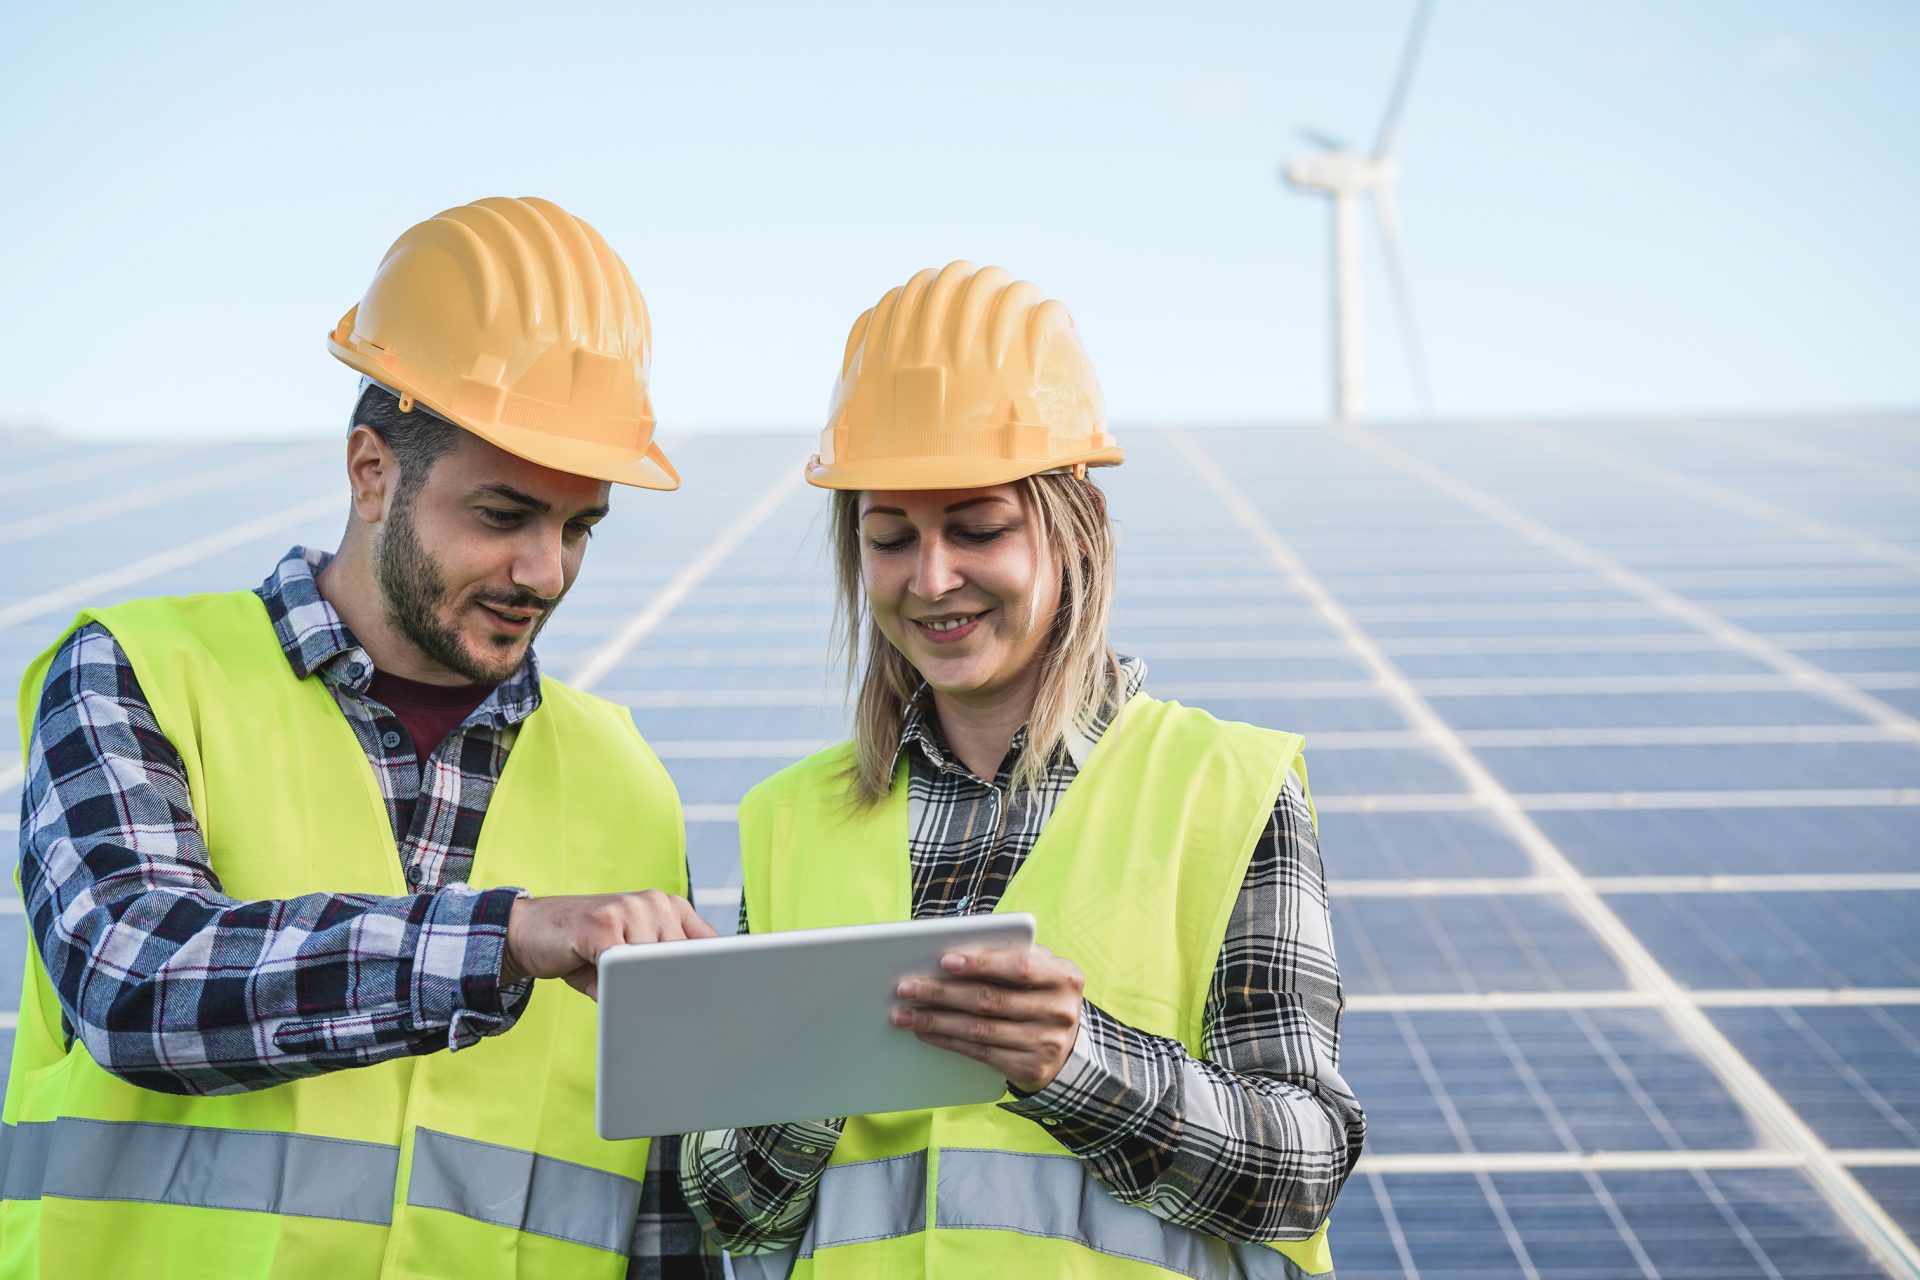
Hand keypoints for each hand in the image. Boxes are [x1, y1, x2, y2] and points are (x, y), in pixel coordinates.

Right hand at [502, 890, 715, 998]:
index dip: (712, 974)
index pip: (708, 945)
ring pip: (652, 967)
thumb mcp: (629, 958)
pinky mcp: (603, 923)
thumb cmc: (584, 950)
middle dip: (668, 987)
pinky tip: (593, 971)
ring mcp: (630, 908)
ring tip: (605, 974)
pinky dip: (610, 984)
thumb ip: (660, 971)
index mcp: (670, 908)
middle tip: (647, 998)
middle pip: (682, 961)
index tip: (718, 998)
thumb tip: (691, 1002)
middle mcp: (655, 902)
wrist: (527, 930)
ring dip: (631, 985)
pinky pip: (621, 966)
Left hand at [890, 944, 1084, 1092]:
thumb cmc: (1040, 994)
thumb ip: (1008, 956)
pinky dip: (947, 1041)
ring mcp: (1047, 1043)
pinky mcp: (1030, 1068)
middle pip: (991, 1000)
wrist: (1067, 1046)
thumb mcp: (1039, 969)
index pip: (1019, 966)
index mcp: (1064, 976)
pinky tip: (925, 1033)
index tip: (945, 961)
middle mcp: (1060, 1011)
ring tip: (904, 1014)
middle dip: (942, 993)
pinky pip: (979, 1053)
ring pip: (979, 1030)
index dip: (981, 963)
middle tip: (906, 988)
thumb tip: (950, 954)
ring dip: (936, 1021)